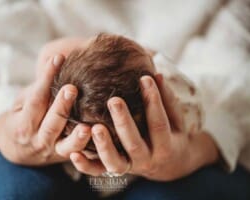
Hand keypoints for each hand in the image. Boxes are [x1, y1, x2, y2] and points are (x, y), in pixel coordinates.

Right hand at [0, 55, 91, 165]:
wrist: (20, 149)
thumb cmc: (25, 117)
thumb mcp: (23, 103)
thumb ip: (37, 88)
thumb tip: (56, 59)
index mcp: (23, 123)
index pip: (35, 99)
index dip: (45, 79)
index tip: (57, 58)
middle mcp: (37, 138)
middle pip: (50, 123)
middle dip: (60, 106)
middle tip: (71, 89)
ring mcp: (52, 149)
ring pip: (64, 144)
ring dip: (76, 136)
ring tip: (87, 127)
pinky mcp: (64, 156)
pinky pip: (76, 155)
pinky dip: (86, 149)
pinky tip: (97, 139)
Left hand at [69, 75, 218, 179]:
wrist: (166, 164)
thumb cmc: (170, 133)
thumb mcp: (175, 119)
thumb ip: (167, 99)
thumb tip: (158, 75)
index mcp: (165, 147)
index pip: (158, 124)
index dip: (153, 101)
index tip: (145, 79)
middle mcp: (146, 160)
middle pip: (134, 144)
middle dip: (123, 122)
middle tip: (114, 100)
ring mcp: (128, 167)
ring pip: (114, 162)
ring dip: (103, 145)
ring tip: (94, 127)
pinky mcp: (113, 169)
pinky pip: (97, 171)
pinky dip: (85, 165)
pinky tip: (74, 153)